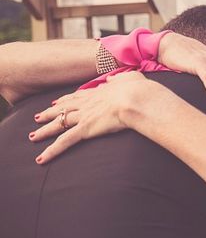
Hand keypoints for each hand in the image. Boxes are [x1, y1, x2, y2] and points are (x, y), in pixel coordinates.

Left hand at [29, 72, 149, 163]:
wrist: (136, 98)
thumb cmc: (139, 90)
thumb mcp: (131, 78)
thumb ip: (122, 78)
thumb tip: (114, 78)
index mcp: (99, 92)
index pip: (78, 96)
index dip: (66, 100)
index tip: (57, 102)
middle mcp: (87, 103)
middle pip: (64, 108)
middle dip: (49, 113)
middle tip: (37, 117)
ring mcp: (84, 116)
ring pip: (59, 124)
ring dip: (44, 131)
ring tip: (33, 136)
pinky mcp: (85, 129)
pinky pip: (64, 142)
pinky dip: (52, 151)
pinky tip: (41, 159)